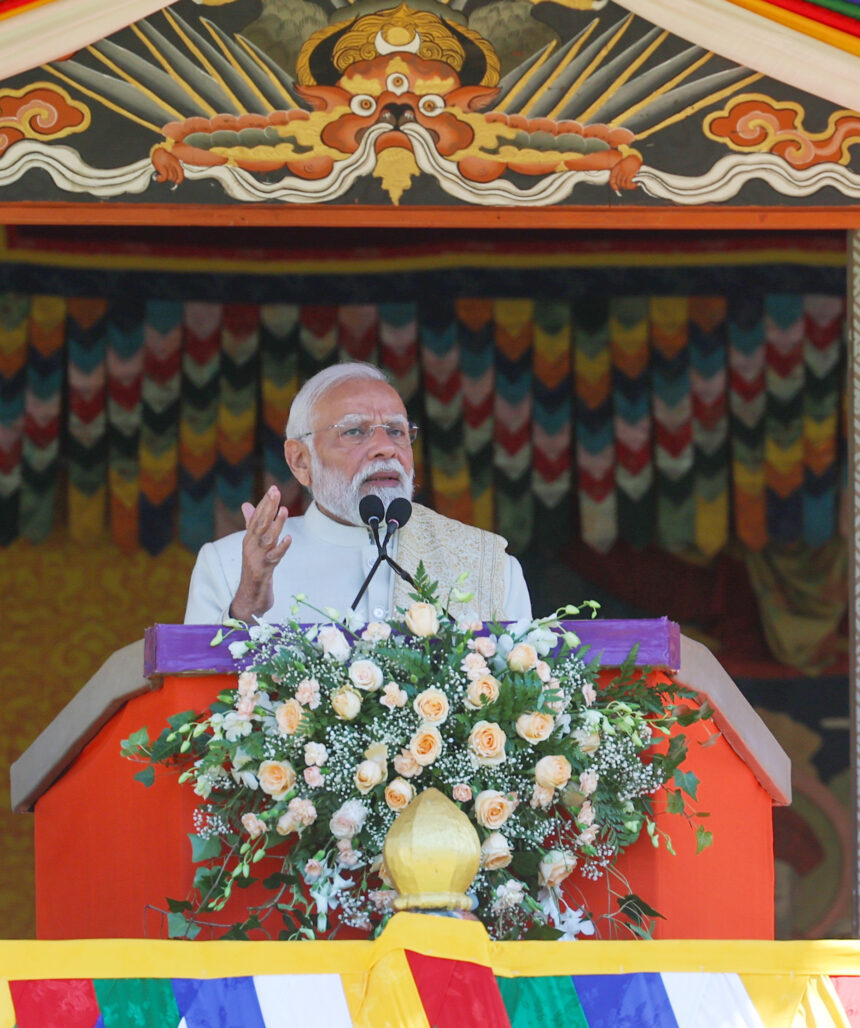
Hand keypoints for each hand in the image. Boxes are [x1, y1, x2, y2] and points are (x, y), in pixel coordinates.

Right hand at [229, 485, 291, 620]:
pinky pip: (273, 558)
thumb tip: (246, 504)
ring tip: (284, 510)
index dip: (265, 503)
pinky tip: (289, 539)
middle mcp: (251, 547)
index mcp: (249, 540)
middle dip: (268, 508)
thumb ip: (251, 525)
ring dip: (276, 524)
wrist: (249, 597)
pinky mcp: (264, 572)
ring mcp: (257, 559)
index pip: (256, 518)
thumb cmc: (254, 569)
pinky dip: (281, 548)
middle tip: (275, 491)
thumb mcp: (253, 546)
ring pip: (267, 539)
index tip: (273, 489)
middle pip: (260, 524)